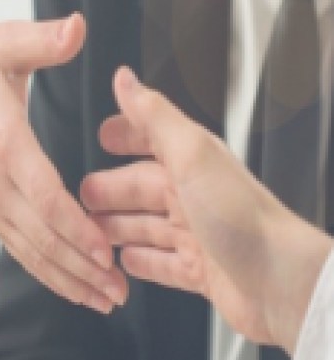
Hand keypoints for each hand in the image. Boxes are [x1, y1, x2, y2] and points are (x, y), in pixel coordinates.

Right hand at [0, 16, 127, 314]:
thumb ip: (43, 39)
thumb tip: (79, 26)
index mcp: (5, 145)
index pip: (45, 197)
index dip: (77, 228)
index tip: (106, 251)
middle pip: (41, 237)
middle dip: (82, 268)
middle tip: (120, 293)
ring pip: (30, 251)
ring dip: (67, 279)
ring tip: (104, 300)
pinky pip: (18, 247)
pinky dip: (46, 271)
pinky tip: (72, 286)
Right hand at [80, 67, 331, 352]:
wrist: (278, 279)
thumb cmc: (239, 217)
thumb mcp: (191, 155)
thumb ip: (155, 117)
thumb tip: (125, 79)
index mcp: (193, 164)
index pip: (153, 141)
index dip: (127, 135)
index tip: (103, 135)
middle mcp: (194, 197)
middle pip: (141, 189)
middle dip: (110, 190)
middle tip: (82, 196)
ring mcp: (196, 236)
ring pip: (145, 228)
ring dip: (116, 229)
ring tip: (90, 233)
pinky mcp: (198, 271)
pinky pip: (161, 265)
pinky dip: (141, 263)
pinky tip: (124, 263)